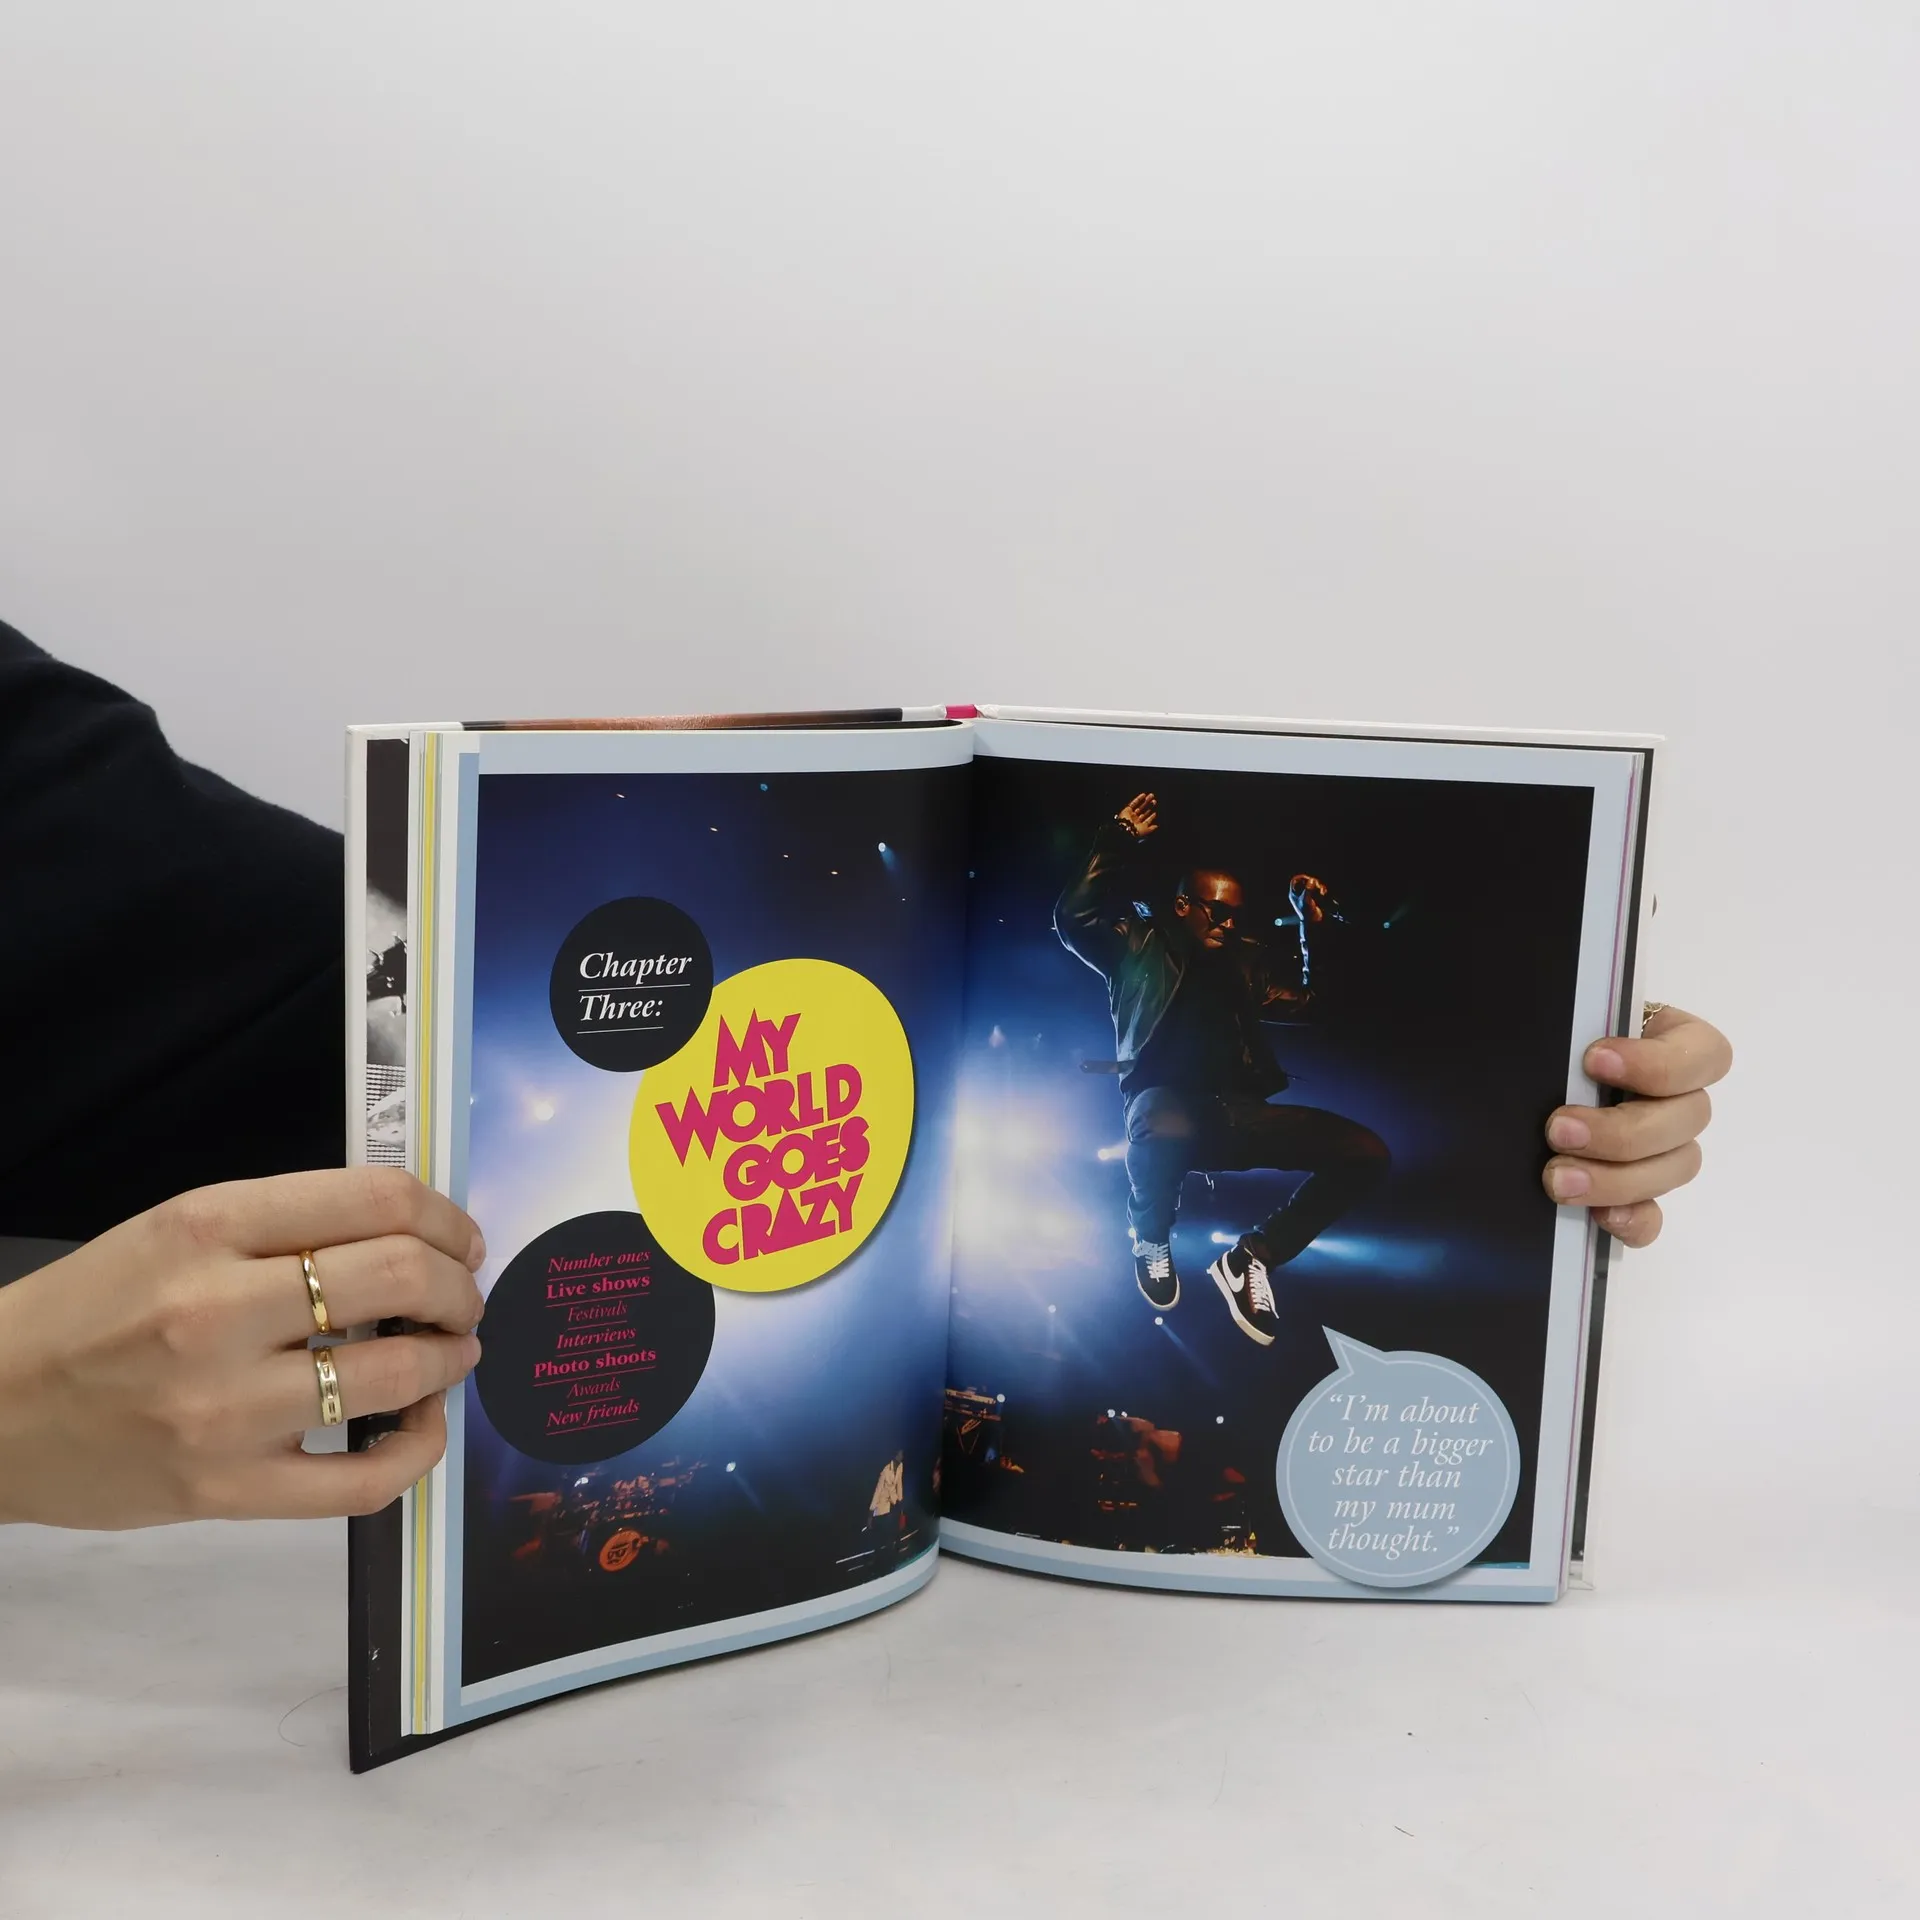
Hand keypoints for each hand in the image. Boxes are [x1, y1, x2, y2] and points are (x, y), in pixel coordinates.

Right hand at [0, 1169, 485, 1527]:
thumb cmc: (88, 1312)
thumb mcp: (174, 1231)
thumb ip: (285, 1225)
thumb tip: (412, 1234)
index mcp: (206, 1227)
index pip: (375, 1200)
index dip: (445, 1216)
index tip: (459, 1238)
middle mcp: (217, 1311)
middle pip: (400, 1277)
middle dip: (459, 1286)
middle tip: (462, 1297)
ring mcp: (224, 1410)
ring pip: (395, 1374)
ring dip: (450, 1358)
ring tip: (450, 1351)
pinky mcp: (226, 1492)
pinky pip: (362, 1482)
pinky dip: (417, 1450)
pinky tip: (420, 1423)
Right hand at [1115, 792, 1158, 838]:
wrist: (1125, 828)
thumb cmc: (1135, 831)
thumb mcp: (1145, 831)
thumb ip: (1151, 828)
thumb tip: (1156, 826)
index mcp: (1139, 826)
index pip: (1146, 821)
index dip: (1151, 817)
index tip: (1155, 813)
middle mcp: (1135, 820)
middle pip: (1144, 812)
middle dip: (1149, 807)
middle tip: (1154, 801)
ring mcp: (1131, 815)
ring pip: (1140, 807)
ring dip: (1146, 801)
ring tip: (1151, 796)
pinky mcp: (1127, 809)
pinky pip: (1133, 803)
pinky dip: (1138, 799)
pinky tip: (1144, 795)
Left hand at [1288, 873, 1331, 924]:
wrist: (1313, 922)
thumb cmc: (1307, 912)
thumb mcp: (1306, 900)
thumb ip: (1308, 889)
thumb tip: (1312, 880)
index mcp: (1294, 894)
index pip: (1295, 880)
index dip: (1301, 877)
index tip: (1309, 879)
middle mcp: (1299, 894)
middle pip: (1305, 881)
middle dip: (1312, 882)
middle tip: (1317, 884)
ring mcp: (1307, 895)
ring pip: (1313, 885)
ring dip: (1318, 886)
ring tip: (1322, 891)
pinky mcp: (1314, 898)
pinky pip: (1317, 889)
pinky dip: (1321, 890)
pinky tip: (1323, 893)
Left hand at [1542, 1006, 1731, 1247]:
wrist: (1526, 1072)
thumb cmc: (1554, 1044)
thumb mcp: (1565, 1027)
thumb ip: (1573, 1030)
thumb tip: (1557, 1045)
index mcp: (1671, 1043)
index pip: (1703, 1053)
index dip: (1655, 1062)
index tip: (1592, 1060)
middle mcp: (1677, 1097)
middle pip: (1688, 1120)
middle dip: (1621, 1131)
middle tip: (1559, 1130)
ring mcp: (1664, 1148)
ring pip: (1675, 1168)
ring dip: (1617, 1178)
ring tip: (1558, 1178)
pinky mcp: (1638, 1192)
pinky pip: (1654, 1217)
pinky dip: (1633, 1221)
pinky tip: (1600, 1216)